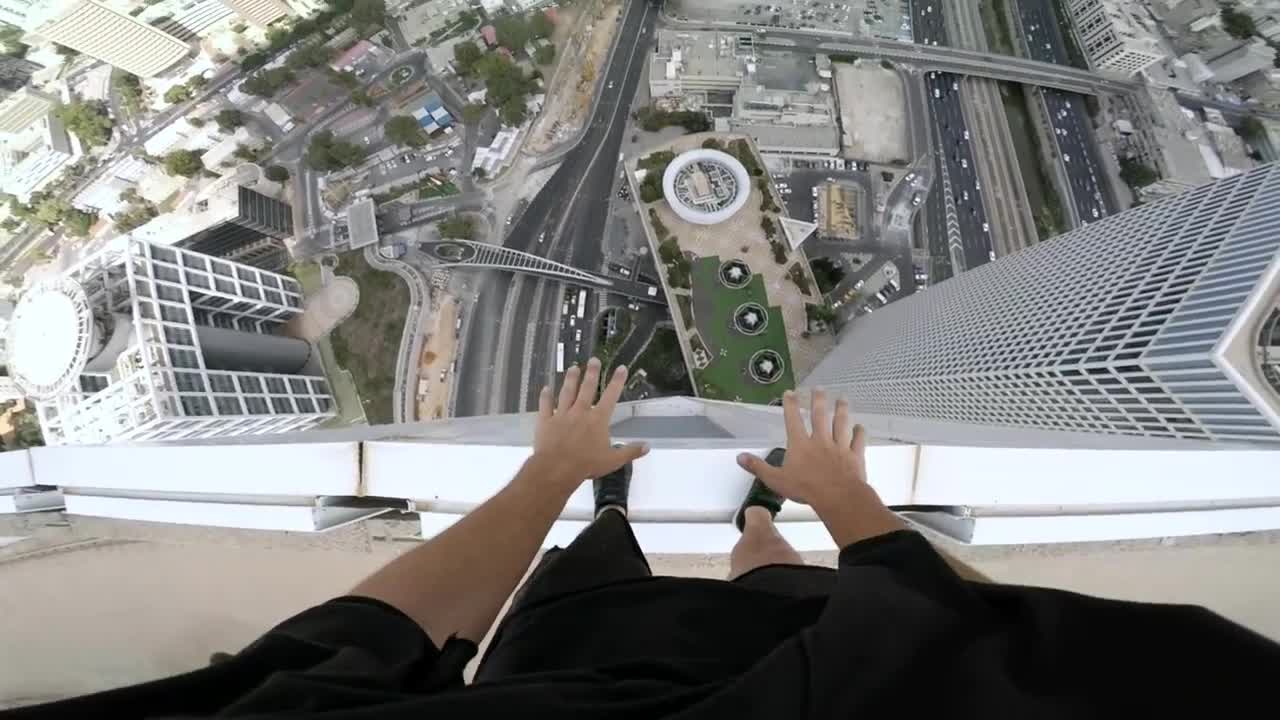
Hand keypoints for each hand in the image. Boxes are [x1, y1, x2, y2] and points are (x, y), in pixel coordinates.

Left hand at [530, 358, 647, 491]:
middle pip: (587, 388)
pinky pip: (545, 405)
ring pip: (567, 392)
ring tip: (573, 368)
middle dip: (591, 373)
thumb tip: (647, 446)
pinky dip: (545, 396)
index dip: (617, 381)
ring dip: (570, 379)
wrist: (557, 468)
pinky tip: (546, 388)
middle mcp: (580, 412)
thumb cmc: (586, 464)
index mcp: (597, 419)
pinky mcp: (546, 421)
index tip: (621, 368)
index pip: (611, 396)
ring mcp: (561, 415)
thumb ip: (630, 452)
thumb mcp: (613, 460)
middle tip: (594, 359)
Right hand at [736, 390, 902, 545]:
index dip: (791, 405)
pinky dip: (859, 433)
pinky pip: (858, 441)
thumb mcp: (775, 479)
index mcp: (800, 444)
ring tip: (842, 398)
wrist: (836, 496)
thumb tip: (740, 457)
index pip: (793, 420)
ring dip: (842, 410)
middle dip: (819, 400)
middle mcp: (820, 440)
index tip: (791, 392)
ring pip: (841, 424)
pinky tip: (860, 426)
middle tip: (819, 388)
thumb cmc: (805, 488)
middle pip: (820, 416)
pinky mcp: (854, 456)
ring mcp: (839, 446)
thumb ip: (758, 467)